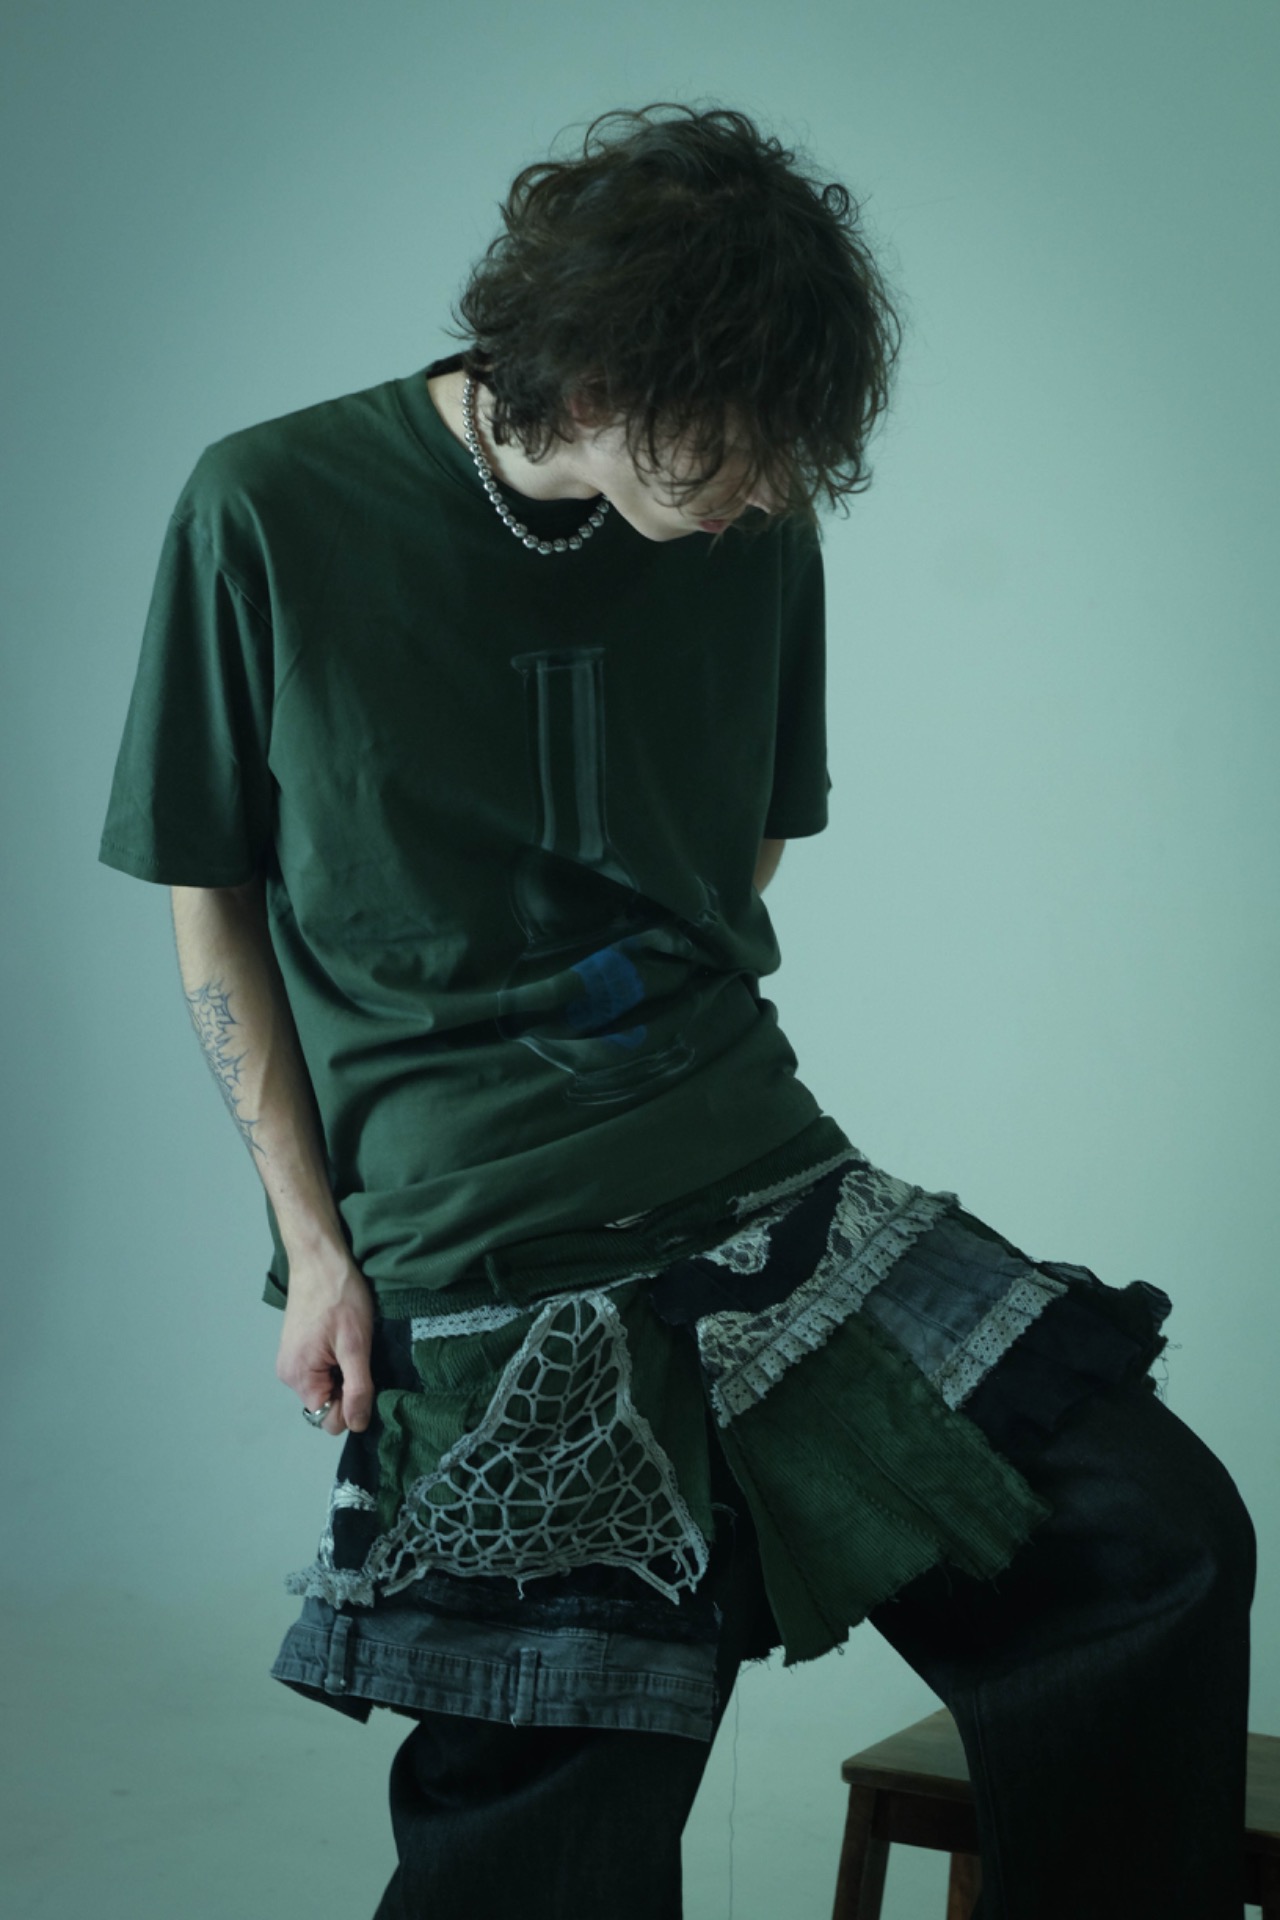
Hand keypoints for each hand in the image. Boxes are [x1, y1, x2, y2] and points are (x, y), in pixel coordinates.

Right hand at [276, 1250, 374, 1436]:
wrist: (319, 1258)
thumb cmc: (339, 1296)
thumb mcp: (356, 1345)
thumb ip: (357, 1389)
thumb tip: (357, 1425)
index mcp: (300, 1378)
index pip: (328, 1420)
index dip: (352, 1406)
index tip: (363, 1376)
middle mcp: (288, 1375)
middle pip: (325, 1405)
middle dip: (347, 1389)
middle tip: (357, 1355)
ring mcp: (290, 1361)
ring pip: (324, 1387)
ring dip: (342, 1374)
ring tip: (349, 1343)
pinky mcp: (296, 1348)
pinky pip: (319, 1371)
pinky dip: (335, 1362)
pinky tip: (341, 1338)